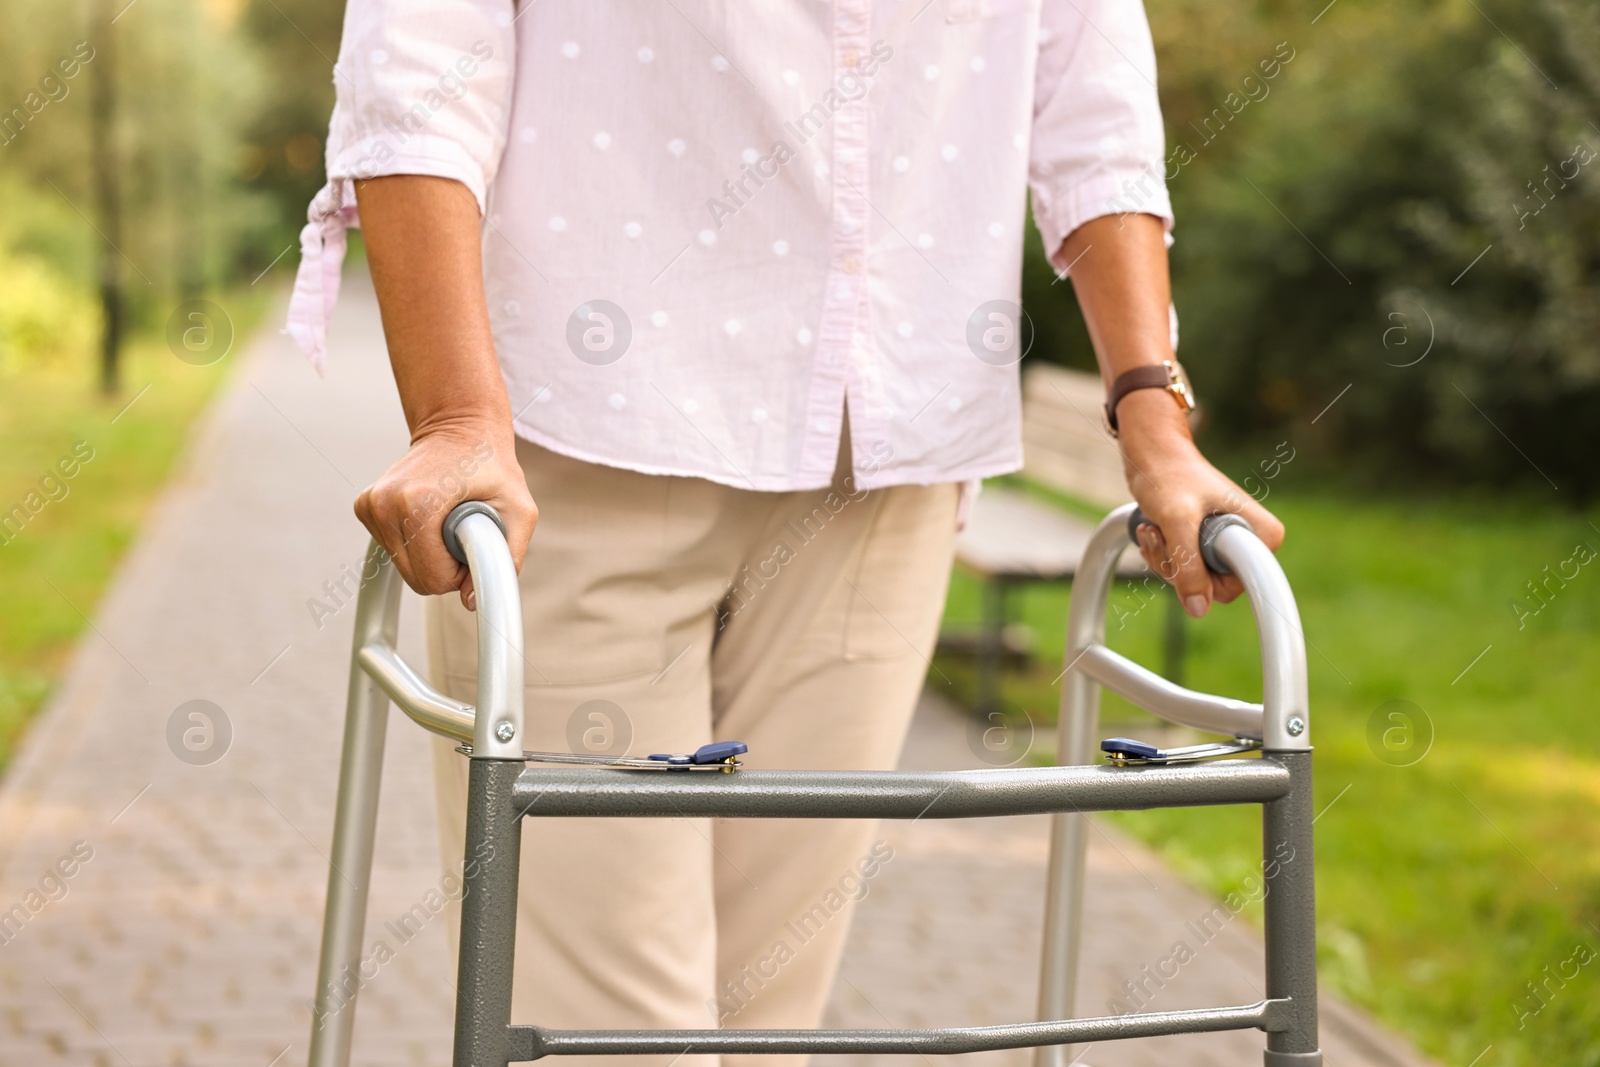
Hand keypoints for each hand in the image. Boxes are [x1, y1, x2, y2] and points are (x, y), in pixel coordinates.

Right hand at [353, 419, 536, 609]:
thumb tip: (470, 600)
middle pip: (415, 578)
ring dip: (430, 555)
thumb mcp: (520, 510)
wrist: (459, 429)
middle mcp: (386, 503)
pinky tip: (429, 515)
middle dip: (444, 567)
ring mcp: (371, 505)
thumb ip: (505, 558)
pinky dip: (414, 543)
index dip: (459, 573)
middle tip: (462, 533)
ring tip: (448, 520)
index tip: (471, 545)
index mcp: (418, 503)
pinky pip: (392, 550)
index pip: (432, 578)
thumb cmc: (491, 466)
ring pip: (402, 567)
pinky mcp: (364, 507)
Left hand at [1115, 389, 1284, 616]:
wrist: (1152, 455)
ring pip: (1194, 581)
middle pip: (1214, 587)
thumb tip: (1198, 609)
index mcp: (1263, 535)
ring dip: (1164, 558)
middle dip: (1179, 566)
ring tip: (1155, 528)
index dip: (1207, 575)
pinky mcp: (1205, 547)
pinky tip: (1152, 530)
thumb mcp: (1177, 521)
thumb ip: (1188, 564)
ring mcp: (1227, 546)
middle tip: (1164, 534)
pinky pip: (1182, 571)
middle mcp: (1251, 543)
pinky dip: (1162, 554)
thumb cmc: (1168, 476)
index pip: (1241, 585)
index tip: (1188, 543)